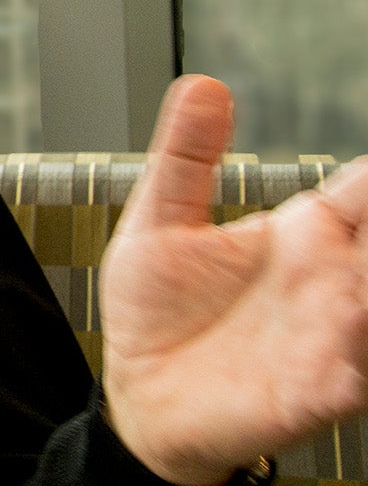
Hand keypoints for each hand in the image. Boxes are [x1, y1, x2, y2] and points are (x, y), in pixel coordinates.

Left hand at [101, 75, 367, 485]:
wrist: (141, 400)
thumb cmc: (159, 315)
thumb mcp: (161, 224)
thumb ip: (187, 158)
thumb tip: (201, 85)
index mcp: (310, 234)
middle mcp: (339, 280)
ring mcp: (339, 334)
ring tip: (366, 271)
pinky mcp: (324, 389)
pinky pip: (365, 370)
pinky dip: (365, 348)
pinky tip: (356, 323)